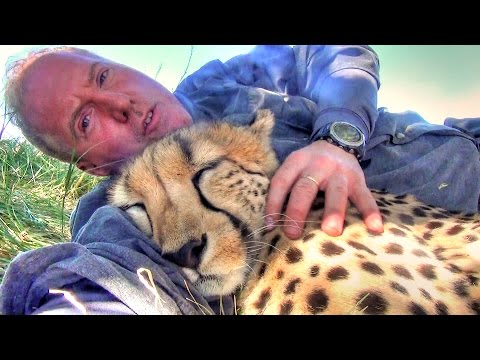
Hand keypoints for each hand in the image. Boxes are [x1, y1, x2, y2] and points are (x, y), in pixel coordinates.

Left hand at [265, 140, 383, 238]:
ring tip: (331, 231)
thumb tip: (271, 223)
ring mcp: (339, 172)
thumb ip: (286, 188)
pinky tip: (375, 227)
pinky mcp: (358, 179)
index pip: (281, 183)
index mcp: (296, 162)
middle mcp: (317, 165)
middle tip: (293, 233)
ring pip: (336, 192)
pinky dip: (370, 211)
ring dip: (333, 211)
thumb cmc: (310, 165)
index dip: (274, 203)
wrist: (338, 140)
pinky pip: (365, 196)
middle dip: (298, 211)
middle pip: (305, 188)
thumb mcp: (295, 166)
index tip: (270, 226)